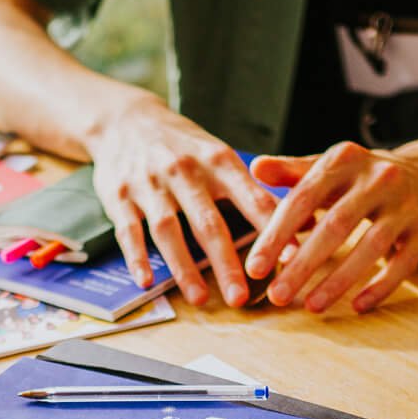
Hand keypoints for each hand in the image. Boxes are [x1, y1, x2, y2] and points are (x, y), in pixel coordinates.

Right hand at [87, 97, 277, 307]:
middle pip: (208, 223)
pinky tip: (147, 281)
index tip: (290, 259)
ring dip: (183, 268)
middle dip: (226, 263)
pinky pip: (128, 231)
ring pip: (168, 230)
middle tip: (241, 297)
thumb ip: (251, 190)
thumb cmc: (182, 145)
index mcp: (217, 161)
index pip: (251, 197)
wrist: (125, 119)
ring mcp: (149, 184)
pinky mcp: (119, 196)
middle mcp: (183, 171)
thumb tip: (297, 223)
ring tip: (199, 299)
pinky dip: (137, 257)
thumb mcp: (218, 154)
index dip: (271, 229)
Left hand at [244, 143, 417, 313]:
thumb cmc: (362, 179)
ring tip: (311, 306)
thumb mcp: (329, 168)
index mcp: (345, 160)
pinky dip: (380, 287)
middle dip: (303, 265)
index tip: (254, 267)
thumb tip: (256, 167)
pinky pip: (403, 264)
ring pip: (370, 247)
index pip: (303, 198)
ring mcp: (407, 204)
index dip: (277, 234)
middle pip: (335, 226)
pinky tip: (357, 306)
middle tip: (277, 296)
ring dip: (338, 281)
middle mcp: (379, 178)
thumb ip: (291, 172)